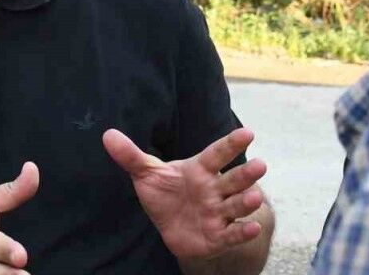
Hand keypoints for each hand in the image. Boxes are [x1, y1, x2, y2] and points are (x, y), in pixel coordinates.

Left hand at [103, 128, 266, 261]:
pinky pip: (232, 234)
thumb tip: (107, 135)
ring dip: (246, 202)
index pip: (217, 154)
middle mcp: (215, 189)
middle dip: (247, 174)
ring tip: (254, 197)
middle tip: (260, 165)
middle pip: (233, 180)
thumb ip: (131, 156)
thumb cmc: (166, 193)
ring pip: (236, 205)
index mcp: (201, 170)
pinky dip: (242, 232)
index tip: (247, 133)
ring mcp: (219, 213)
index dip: (231, 144)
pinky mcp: (219, 236)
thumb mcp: (147, 174)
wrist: (173, 227)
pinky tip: (252, 228)